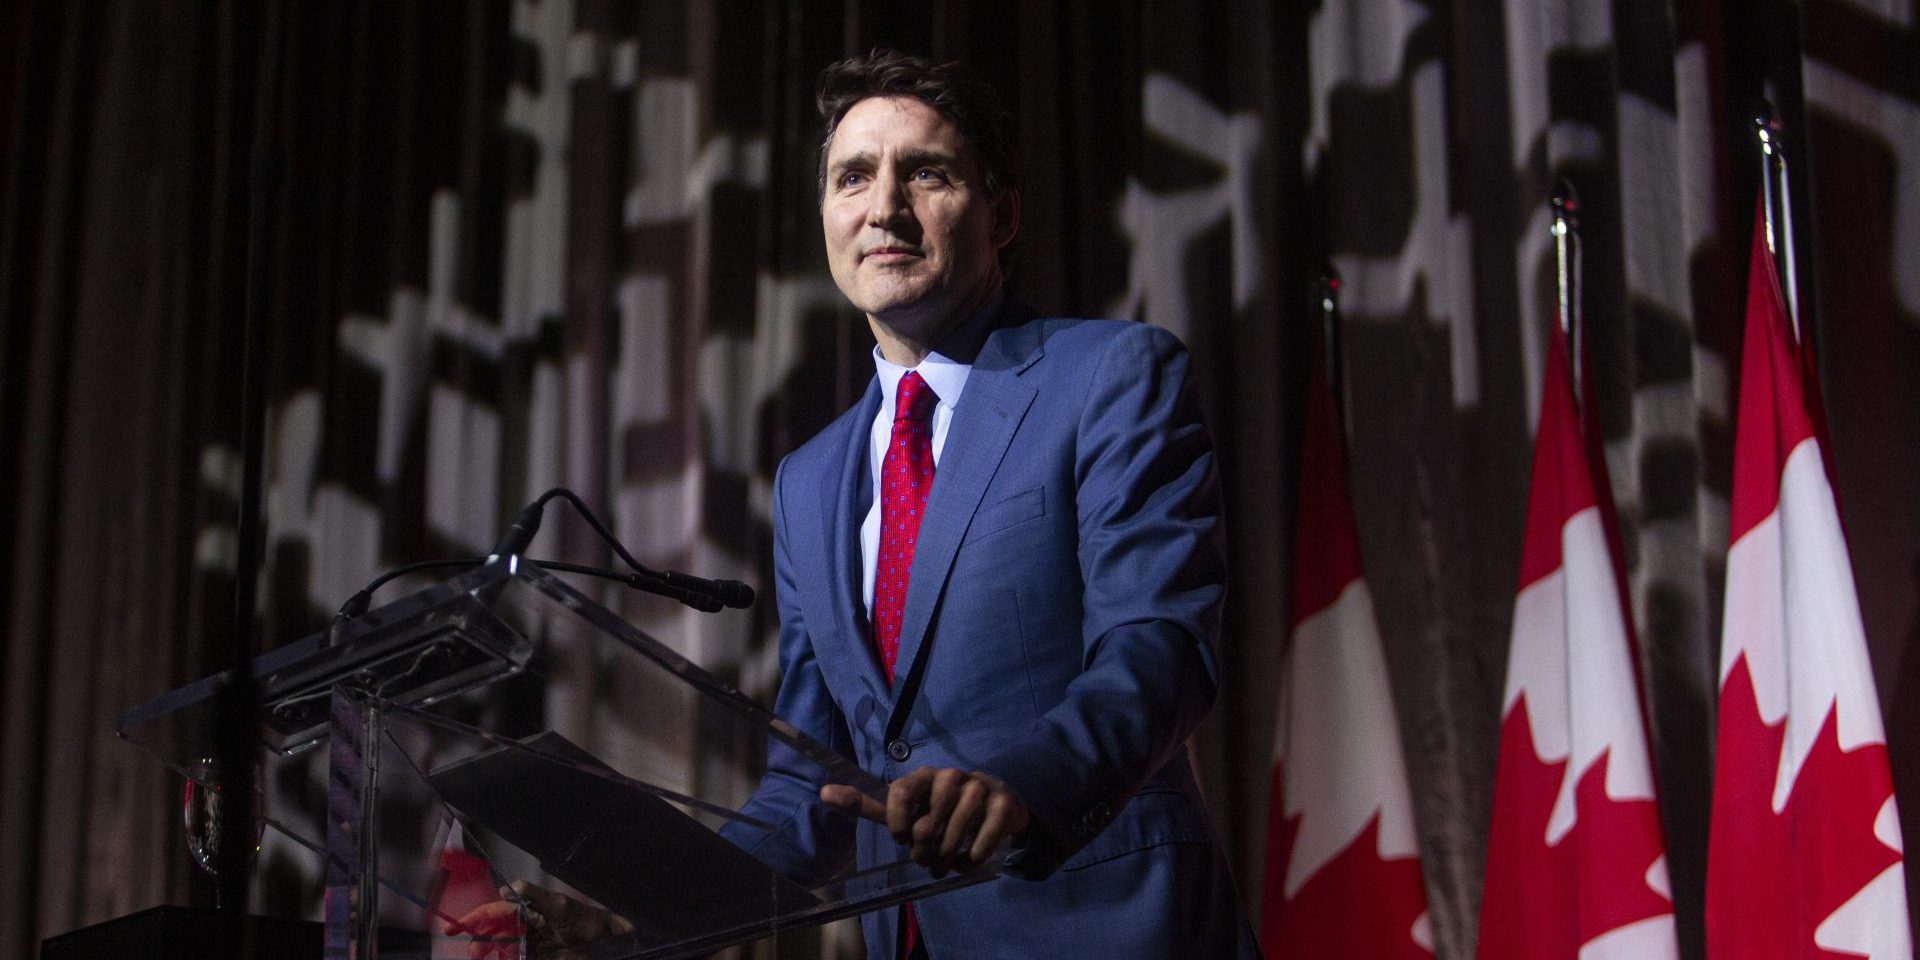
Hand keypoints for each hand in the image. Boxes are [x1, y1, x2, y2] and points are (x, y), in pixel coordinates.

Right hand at [448, 879, 634, 959]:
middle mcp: (524, 927)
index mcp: (526, 910)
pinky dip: (506, 959)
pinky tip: (501, 959)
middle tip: (475, 953)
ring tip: (485, 957)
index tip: (453, 929)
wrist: (607, 942)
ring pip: (501, 951)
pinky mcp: (536, 958)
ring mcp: (530, 945)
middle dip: (479, 943)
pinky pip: (515, 959)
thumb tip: (505, 889)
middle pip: (492, 935)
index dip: (472, 919)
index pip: (493, 912)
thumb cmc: (585, 920)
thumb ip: (532, 895)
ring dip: (492, 953)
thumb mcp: (558, 904)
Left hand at [820, 768, 1029, 874]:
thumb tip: (823, 792)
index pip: (899, 793)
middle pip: (926, 826)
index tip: (903, 838)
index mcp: (923, 775)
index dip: (897, 824)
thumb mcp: (905, 807)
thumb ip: (868, 803)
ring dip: (946, 861)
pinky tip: (968, 860)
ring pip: (952, 838)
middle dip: (923, 853)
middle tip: (927, 857)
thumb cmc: (940, 808)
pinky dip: (971, 861)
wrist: (996, 802)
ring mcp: (978, 789)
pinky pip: (980, 845)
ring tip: (945, 864)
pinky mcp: (1002, 806)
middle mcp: (951, 776)